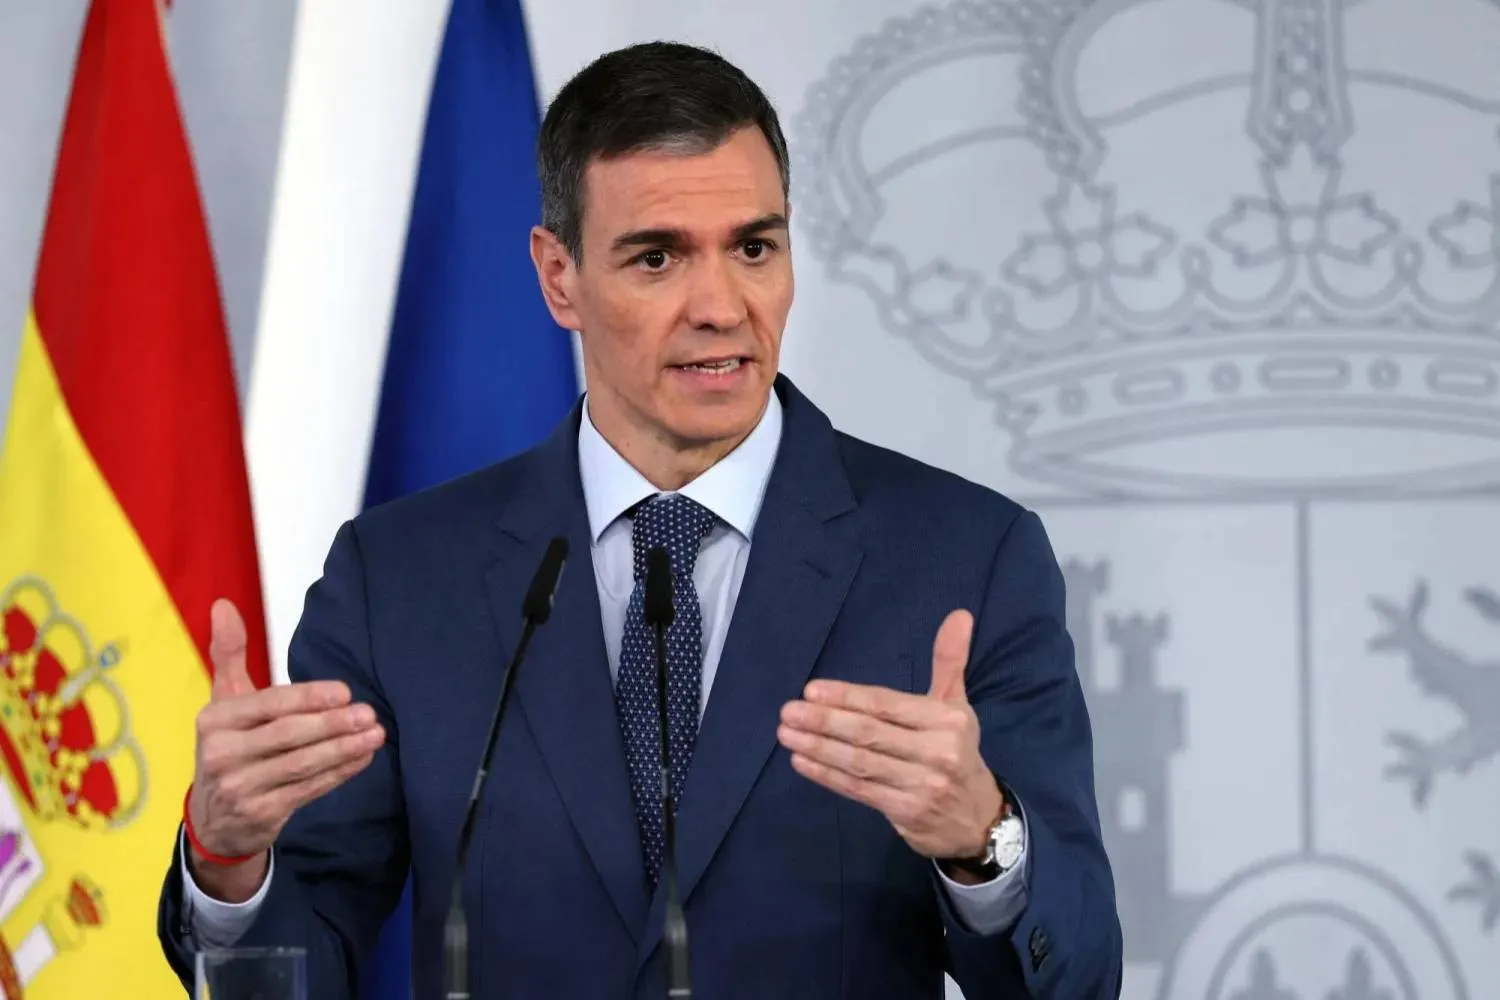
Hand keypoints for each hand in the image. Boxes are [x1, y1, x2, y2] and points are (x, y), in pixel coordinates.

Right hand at [186, 599, 385, 899]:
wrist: (214, 820)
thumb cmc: (228, 747)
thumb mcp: (223, 701)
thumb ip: (228, 653)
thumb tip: (224, 604)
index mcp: (214, 720)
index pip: (268, 705)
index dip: (308, 698)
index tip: (345, 692)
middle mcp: (222, 754)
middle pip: (288, 736)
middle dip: (333, 724)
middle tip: (369, 713)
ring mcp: (240, 788)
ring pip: (301, 765)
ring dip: (344, 749)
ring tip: (376, 734)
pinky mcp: (261, 814)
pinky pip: (308, 790)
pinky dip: (338, 773)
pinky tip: (362, 758)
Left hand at [777, 610, 1003, 868]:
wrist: (977, 816)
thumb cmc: (957, 750)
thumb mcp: (957, 705)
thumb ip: (950, 660)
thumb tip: (959, 614)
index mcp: (946, 720)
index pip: (887, 705)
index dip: (847, 697)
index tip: (811, 690)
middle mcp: (937, 751)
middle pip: (869, 733)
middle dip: (824, 722)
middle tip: (788, 711)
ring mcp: (921, 785)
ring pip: (860, 762)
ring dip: (818, 747)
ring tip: (786, 734)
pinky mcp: (905, 813)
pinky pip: (859, 790)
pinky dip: (827, 776)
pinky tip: (801, 760)